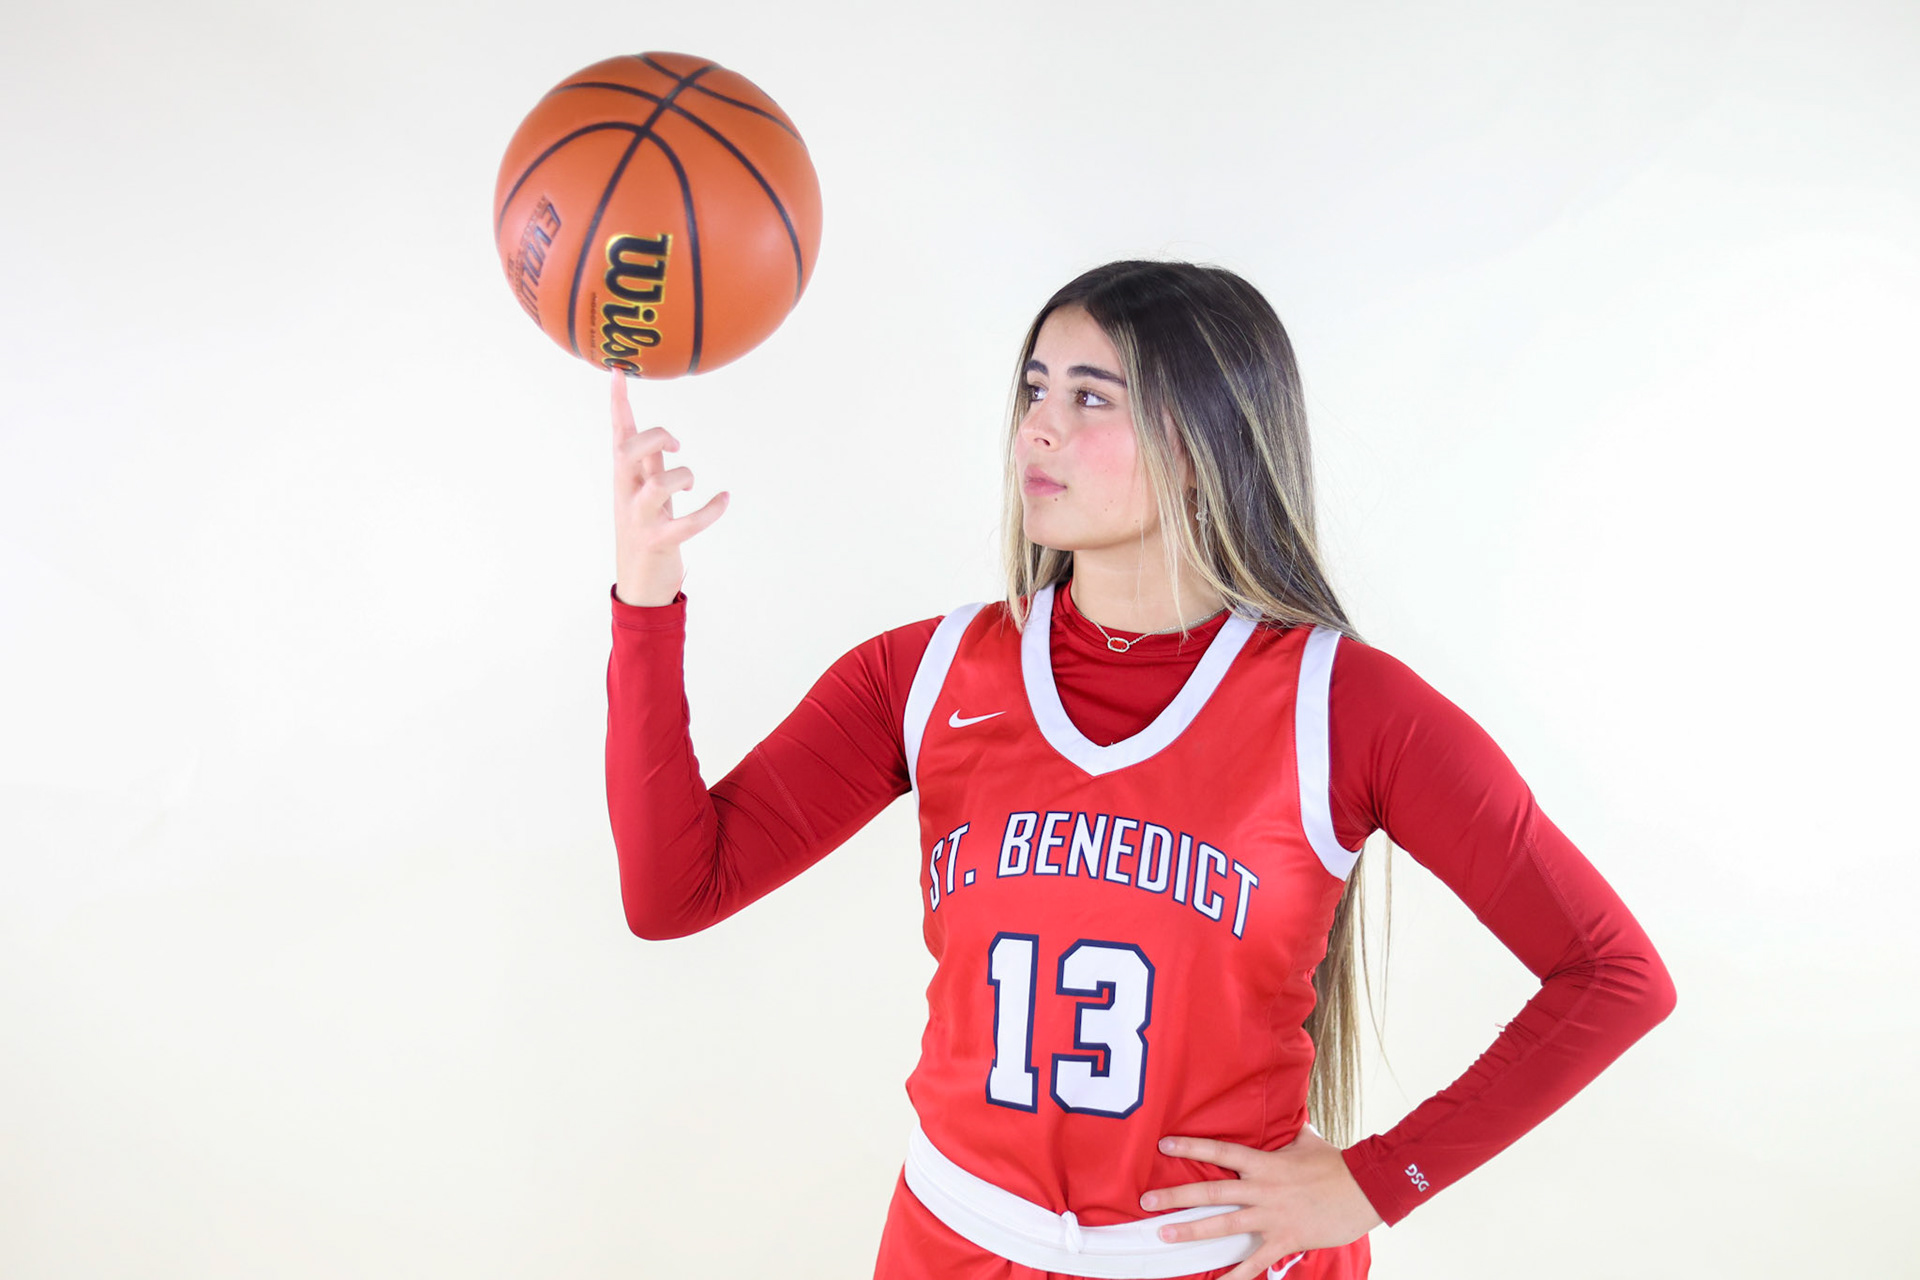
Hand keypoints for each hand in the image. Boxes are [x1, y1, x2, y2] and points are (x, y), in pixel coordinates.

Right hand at [611, 366, 728, 605]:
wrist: (639, 585)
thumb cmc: (646, 532)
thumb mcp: (646, 494)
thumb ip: (650, 466)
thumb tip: (660, 438)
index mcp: (624, 480)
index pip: (618, 436)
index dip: (619, 405)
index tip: (618, 373)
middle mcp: (627, 496)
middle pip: (626, 453)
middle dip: (654, 438)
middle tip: (677, 446)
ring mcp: (640, 520)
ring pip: (655, 487)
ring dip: (682, 477)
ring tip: (692, 484)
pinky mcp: (659, 542)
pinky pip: (686, 523)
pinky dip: (711, 510)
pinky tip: (724, 499)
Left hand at [1138, 1128, 1382, 1279]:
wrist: (1366, 1188)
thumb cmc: (1336, 1164)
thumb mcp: (1306, 1141)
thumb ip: (1285, 1136)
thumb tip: (1282, 1120)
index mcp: (1264, 1163)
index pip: (1221, 1151)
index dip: (1192, 1147)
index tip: (1164, 1145)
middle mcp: (1262, 1189)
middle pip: (1211, 1192)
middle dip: (1176, 1197)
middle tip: (1146, 1202)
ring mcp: (1272, 1216)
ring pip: (1224, 1225)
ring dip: (1192, 1231)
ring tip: (1164, 1235)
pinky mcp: (1285, 1239)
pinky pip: (1255, 1262)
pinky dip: (1236, 1276)